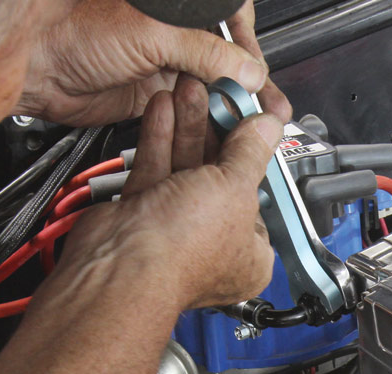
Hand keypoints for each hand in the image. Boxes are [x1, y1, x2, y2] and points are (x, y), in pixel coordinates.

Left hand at [17, 0, 290, 126]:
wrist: (36, 65)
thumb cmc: (73, 29)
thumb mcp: (152, 35)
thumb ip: (203, 52)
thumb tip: (246, 69)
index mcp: (176, 5)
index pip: (230, 20)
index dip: (249, 46)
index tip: (257, 72)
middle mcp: (174, 31)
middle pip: (228, 58)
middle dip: (251, 85)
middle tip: (269, 108)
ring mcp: (166, 63)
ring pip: (214, 87)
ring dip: (235, 107)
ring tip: (255, 124)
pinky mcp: (157, 94)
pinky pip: (194, 110)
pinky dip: (210, 122)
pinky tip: (224, 131)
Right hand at [57, 75, 283, 310]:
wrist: (123, 263)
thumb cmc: (185, 249)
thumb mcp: (235, 190)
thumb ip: (250, 154)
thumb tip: (268, 128)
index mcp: (250, 256)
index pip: (261, 197)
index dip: (256, 156)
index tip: (252, 120)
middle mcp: (214, 245)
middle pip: (222, 178)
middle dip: (217, 132)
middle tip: (218, 96)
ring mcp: (177, 230)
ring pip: (187, 169)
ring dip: (188, 128)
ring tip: (191, 91)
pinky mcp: (143, 215)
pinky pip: (157, 170)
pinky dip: (161, 138)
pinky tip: (165, 108)